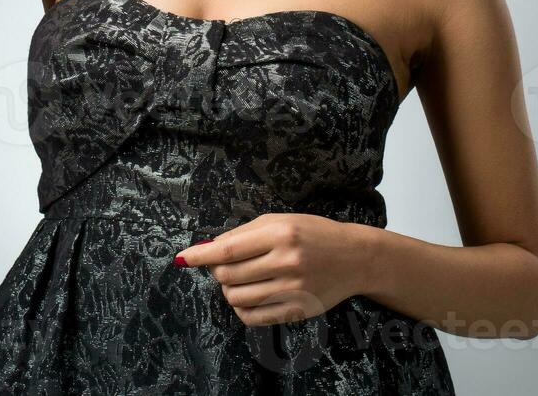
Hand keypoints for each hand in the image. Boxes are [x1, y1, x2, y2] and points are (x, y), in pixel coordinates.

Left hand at [175, 213, 380, 326]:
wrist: (354, 258)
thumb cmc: (313, 234)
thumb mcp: (280, 221)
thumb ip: (244, 233)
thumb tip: (209, 247)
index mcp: (279, 234)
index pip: (228, 249)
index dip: (200, 255)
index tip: (182, 258)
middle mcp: (286, 261)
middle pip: (228, 275)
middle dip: (217, 271)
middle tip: (224, 266)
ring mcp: (292, 289)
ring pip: (237, 297)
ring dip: (228, 290)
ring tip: (237, 281)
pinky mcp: (297, 310)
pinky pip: (253, 317)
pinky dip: (241, 308)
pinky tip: (246, 298)